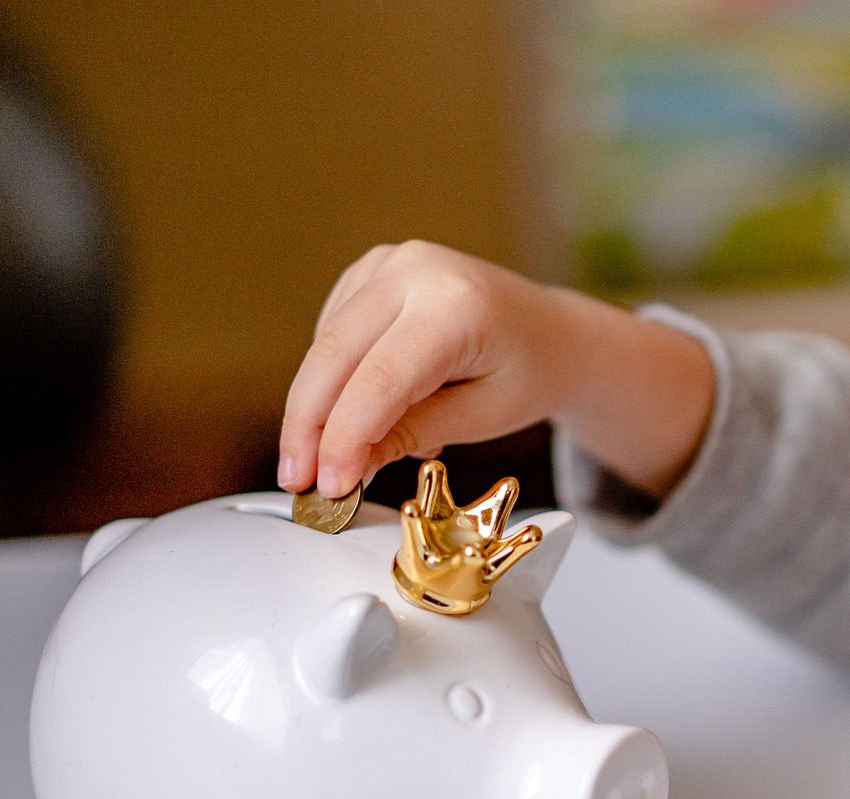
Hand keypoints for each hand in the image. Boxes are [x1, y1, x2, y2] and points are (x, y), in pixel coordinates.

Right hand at [278, 240, 712, 500]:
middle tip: (298, 481)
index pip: (380, 379)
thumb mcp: (481, 417)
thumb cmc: (527, 375)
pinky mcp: (374, 268)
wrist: (551, 333)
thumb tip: (343, 464)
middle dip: (309, 425)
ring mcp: (392, 261)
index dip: (344, 436)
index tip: (326, 485)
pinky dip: (333, 377)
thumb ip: (411, 433)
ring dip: (316, 406)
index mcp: (458, 306)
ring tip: (332, 460)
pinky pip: (333, 329)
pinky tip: (357, 412)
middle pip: (336, 354)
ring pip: (325, 343)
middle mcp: (419, 270)